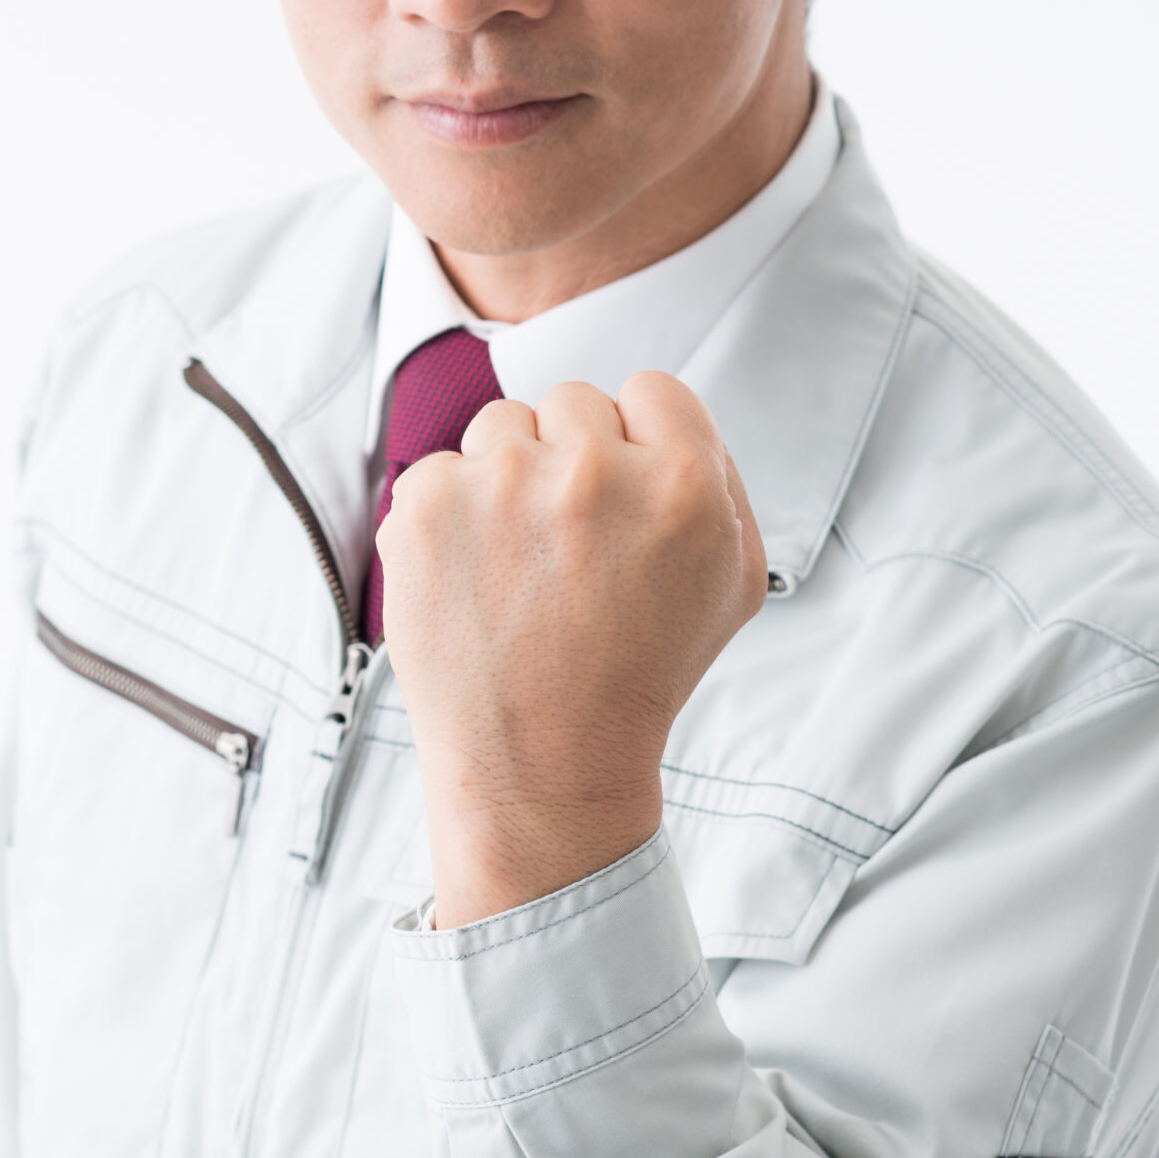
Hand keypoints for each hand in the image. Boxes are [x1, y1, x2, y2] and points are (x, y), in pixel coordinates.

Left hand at [376, 373, 766, 928]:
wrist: (541, 766)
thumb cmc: (637, 676)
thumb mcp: (731, 584)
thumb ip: (719, 483)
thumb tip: (667, 421)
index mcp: (683, 482)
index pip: (653, 392)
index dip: (638, 444)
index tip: (621, 499)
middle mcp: (593, 471)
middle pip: (573, 404)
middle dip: (571, 461)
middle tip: (569, 548)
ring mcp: (501, 485)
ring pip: (502, 428)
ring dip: (508, 480)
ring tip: (520, 567)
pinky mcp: (426, 507)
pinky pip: (440, 469)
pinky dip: (450, 517)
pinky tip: (474, 579)